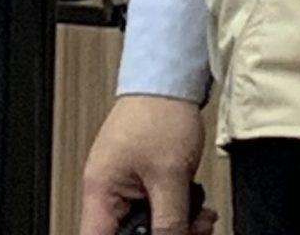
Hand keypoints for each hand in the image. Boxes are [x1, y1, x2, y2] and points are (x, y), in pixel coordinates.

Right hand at [78, 94, 214, 234]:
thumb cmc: (159, 111)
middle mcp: (107, 190)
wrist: (170, 79)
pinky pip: (156, 210)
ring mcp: (125, 184)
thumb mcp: (170, 176)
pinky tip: (194, 205)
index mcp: (101, 190)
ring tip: (198, 218)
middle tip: (189, 231)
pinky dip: (177, 213)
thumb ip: (170, 221)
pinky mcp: (142, 178)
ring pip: (146, 226)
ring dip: (175, 226)